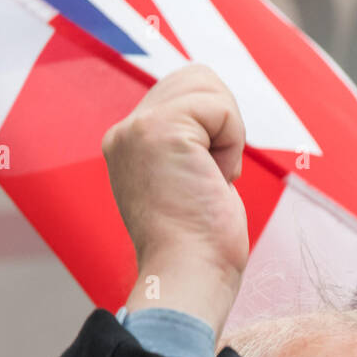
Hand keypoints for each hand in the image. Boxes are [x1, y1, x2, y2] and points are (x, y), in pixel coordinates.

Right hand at [103, 64, 248, 335]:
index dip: (214, 131)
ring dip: (228, 133)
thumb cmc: (200, 250)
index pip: (183, 93)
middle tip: (213, 179)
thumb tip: (213, 122)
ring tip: (212, 178)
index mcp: (127, 145)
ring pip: (208, 85)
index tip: (204, 183)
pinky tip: (215, 180)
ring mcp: (137, 129)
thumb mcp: (189, 184)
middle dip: (223, 124)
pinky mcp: (159, 130)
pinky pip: (220, 107)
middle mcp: (124, 133)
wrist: (189, 279)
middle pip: (196, 77)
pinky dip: (232, 143)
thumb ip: (189, 147)